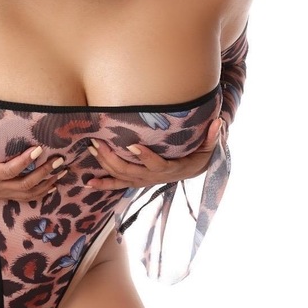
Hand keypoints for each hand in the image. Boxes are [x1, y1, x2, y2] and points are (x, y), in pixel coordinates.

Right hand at [0, 112, 65, 199]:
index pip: (9, 170)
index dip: (25, 162)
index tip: (38, 148)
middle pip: (25, 184)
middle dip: (44, 172)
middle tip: (58, 159)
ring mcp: (2, 192)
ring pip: (29, 193)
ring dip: (47, 182)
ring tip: (62, 169)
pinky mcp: (6, 194)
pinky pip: (27, 197)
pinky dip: (42, 192)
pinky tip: (55, 184)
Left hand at [85, 118, 224, 189]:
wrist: (191, 171)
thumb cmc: (198, 155)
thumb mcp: (209, 148)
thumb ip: (212, 137)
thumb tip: (219, 122)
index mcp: (170, 169)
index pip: (156, 165)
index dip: (144, 157)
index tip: (131, 144)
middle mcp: (153, 177)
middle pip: (130, 171)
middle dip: (112, 157)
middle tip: (98, 142)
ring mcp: (142, 180)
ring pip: (121, 176)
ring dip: (104, 164)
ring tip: (91, 148)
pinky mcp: (136, 181)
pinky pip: (118, 185)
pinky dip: (103, 184)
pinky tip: (88, 183)